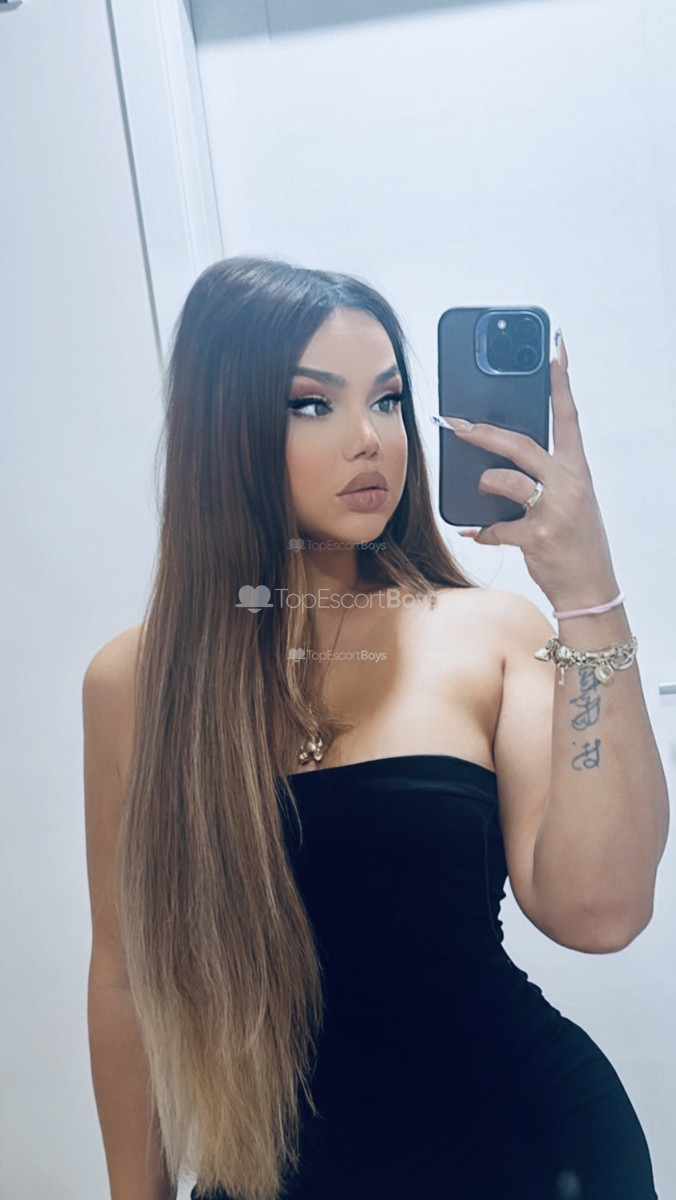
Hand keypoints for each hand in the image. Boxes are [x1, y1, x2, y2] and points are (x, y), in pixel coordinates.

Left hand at [442, 333, 618, 611]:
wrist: (590, 588)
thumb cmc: (575, 540)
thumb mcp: (571, 500)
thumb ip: (546, 475)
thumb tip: (503, 456)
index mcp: (577, 470)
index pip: (569, 418)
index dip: (561, 383)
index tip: (556, 350)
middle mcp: (568, 485)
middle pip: (520, 445)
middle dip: (483, 433)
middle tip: (456, 424)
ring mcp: (553, 511)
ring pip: (503, 481)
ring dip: (483, 486)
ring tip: (480, 490)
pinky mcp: (537, 537)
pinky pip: (495, 528)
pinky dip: (481, 531)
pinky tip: (475, 532)